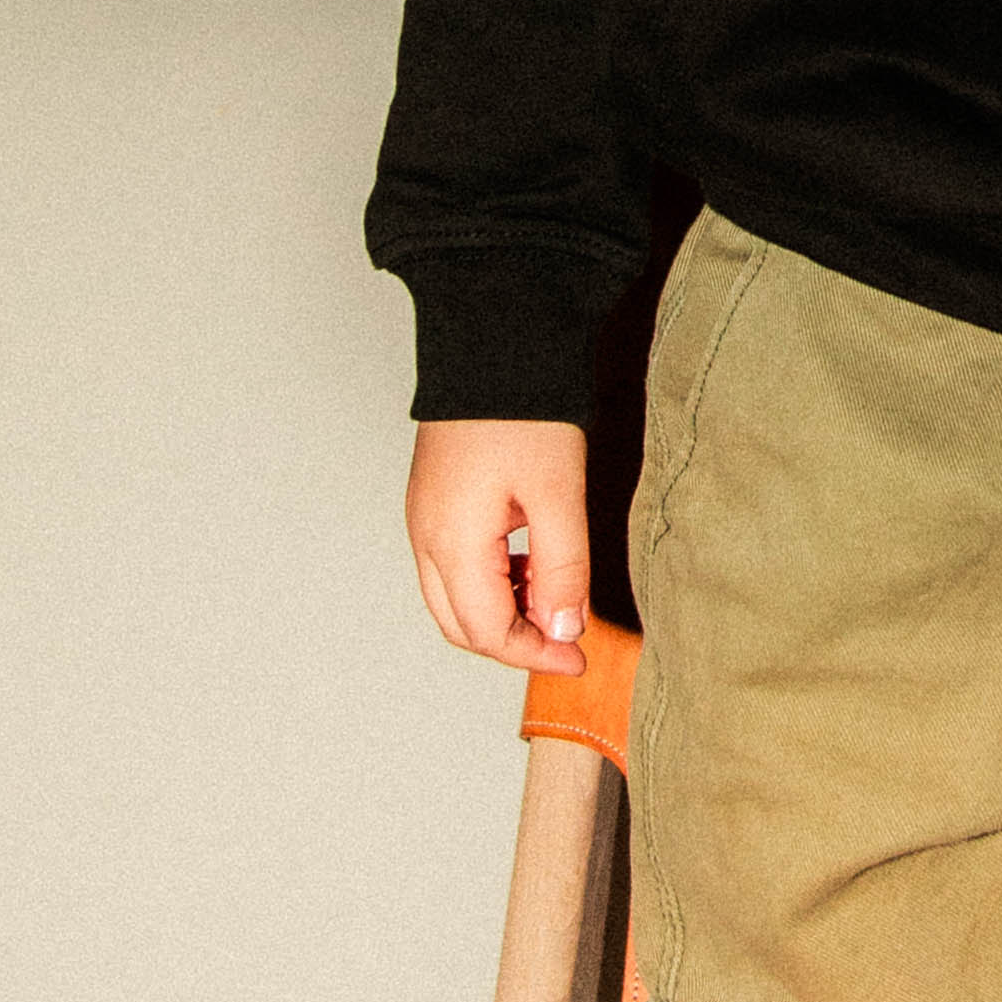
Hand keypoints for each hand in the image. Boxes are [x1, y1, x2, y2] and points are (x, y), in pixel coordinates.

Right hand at [406, 418, 591, 667]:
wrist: (491, 342)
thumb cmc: (524, 412)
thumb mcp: (559, 494)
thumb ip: (562, 569)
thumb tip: (562, 629)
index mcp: (452, 542)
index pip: (488, 633)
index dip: (535, 656)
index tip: (580, 659)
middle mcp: (425, 537)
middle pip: (461, 626)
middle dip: (514, 644)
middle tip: (567, 641)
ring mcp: (422, 519)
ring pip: (453, 600)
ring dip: (502, 614)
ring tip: (555, 596)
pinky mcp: (432, 502)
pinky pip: (451, 567)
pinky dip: (489, 584)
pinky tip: (531, 564)